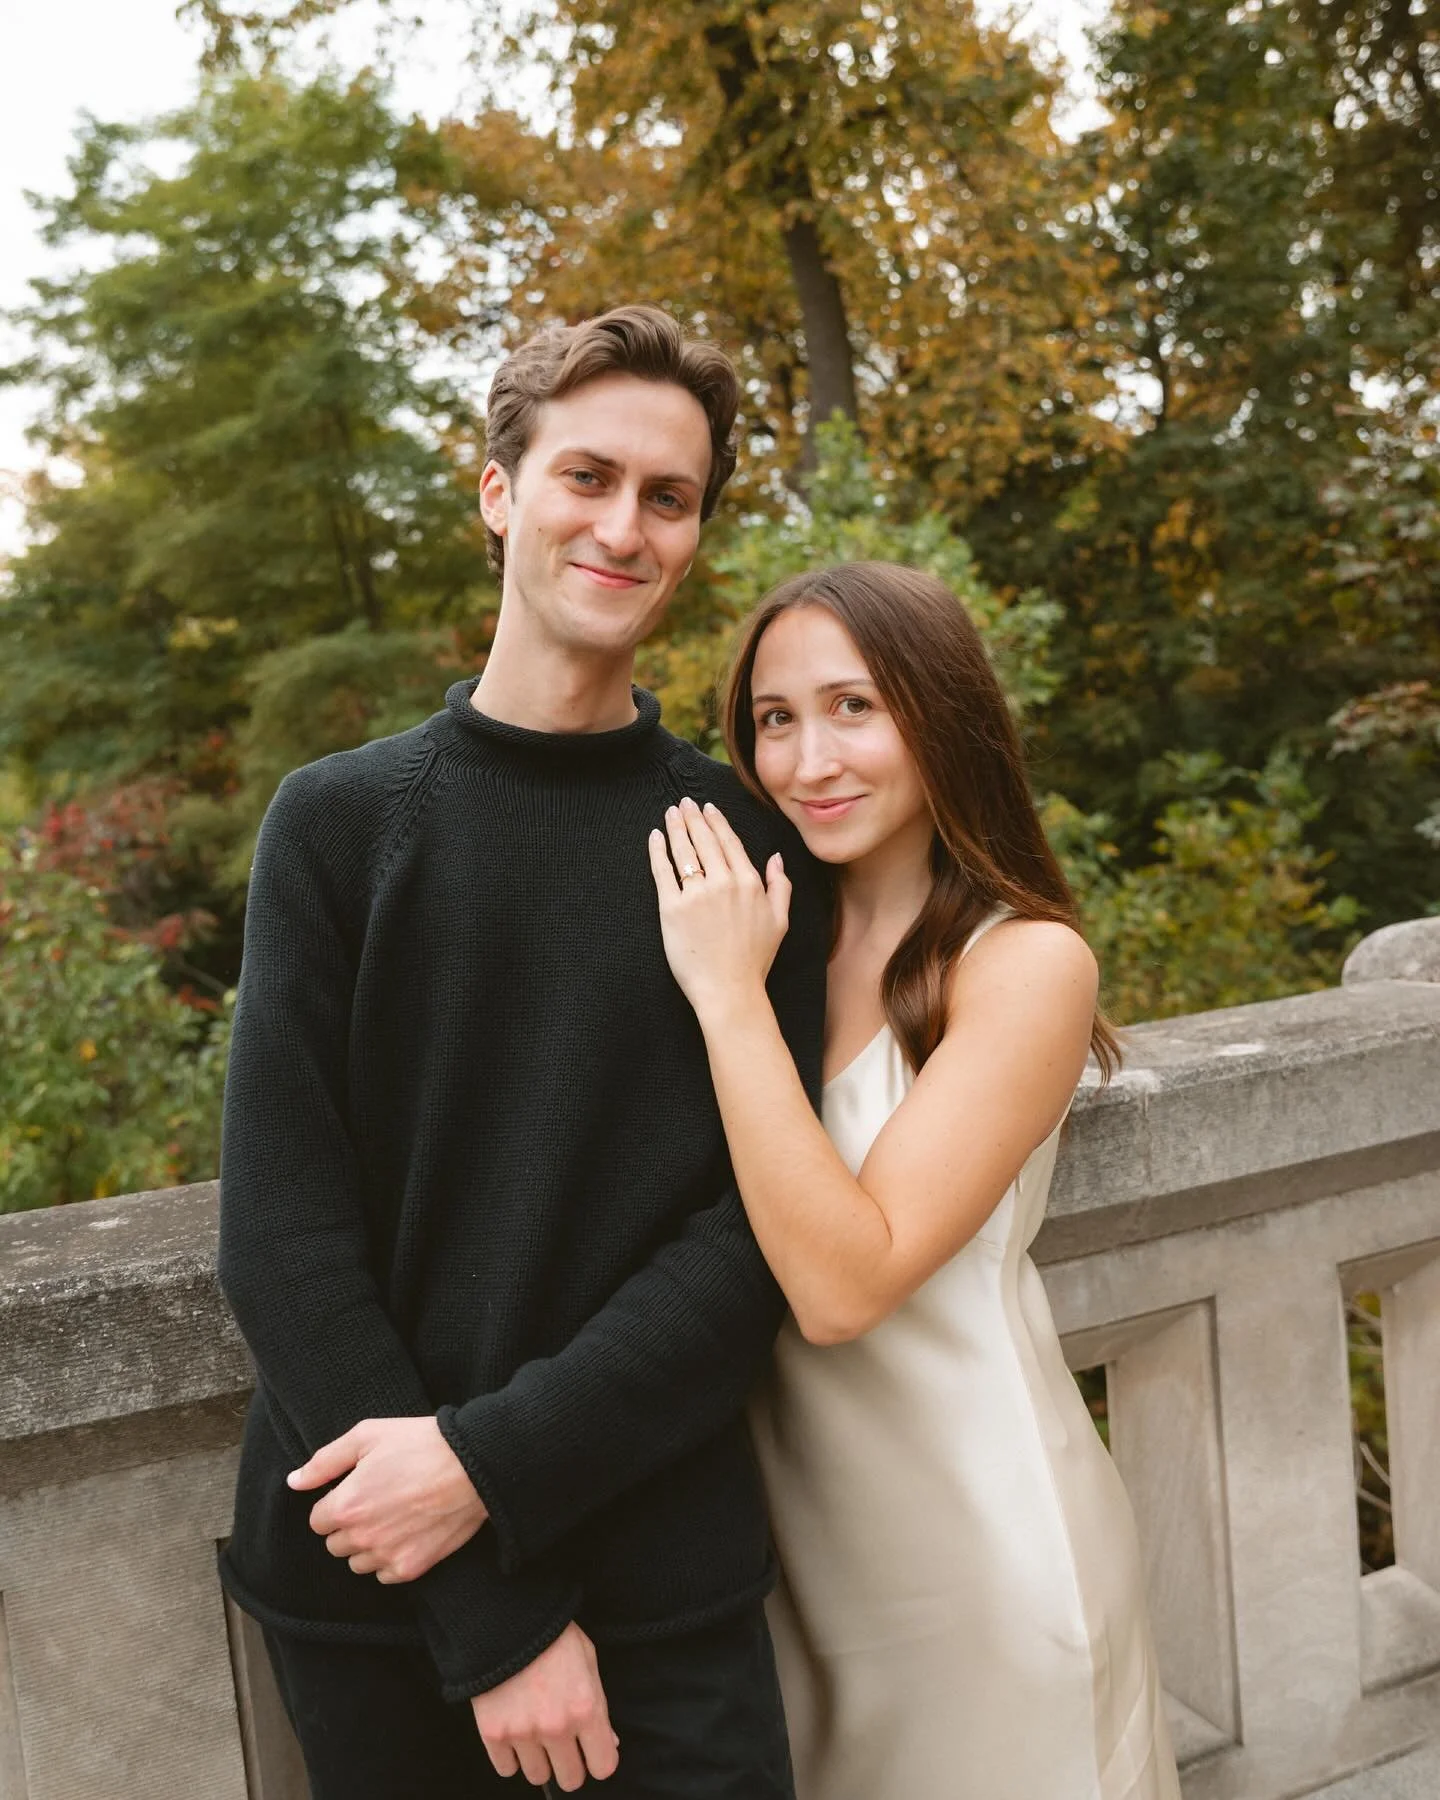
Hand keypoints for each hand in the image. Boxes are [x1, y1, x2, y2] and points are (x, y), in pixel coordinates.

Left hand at [289, 1416, 487, 1582]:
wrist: (474, 1464)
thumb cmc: (420, 1443)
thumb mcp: (368, 1435)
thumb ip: (325, 1461)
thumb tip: (293, 1482)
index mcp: (346, 1505)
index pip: (318, 1521)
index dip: (335, 1503)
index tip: (357, 1490)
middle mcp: (362, 1537)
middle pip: (335, 1545)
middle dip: (349, 1526)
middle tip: (377, 1501)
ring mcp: (387, 1556)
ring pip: (358, 1563)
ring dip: (367, 1546)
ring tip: (393, 1518)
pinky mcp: (412, 1568)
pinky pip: (384, 1575)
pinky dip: (390, 1559)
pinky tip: (407, 1533)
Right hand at [471, 1621, 619, 1788]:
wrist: (508, 1618)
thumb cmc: (554, 1636)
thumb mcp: (588, 1662)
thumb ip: (599, 1706)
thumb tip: (608, 1743)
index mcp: (586, 1708)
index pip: (603, 1767)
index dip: (599, 1760)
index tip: (591, 1751)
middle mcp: (556, 1727)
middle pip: (570, 1780)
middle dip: (570, 1765)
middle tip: (563, 1745)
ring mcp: (523, 1733)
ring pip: (538, 1776)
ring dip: (539, 1760)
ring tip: (536, 1733)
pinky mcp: (493, 1733)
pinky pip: (506, 1769)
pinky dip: (511, 1756)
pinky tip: (515, 1732)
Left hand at [647, 797, 790, 1020]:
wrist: (729, 989)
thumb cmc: (754, 960)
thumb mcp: (780, 921)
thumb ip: (780, 886)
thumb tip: (775, 858)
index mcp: (748, 882)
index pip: (729, 842)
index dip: (717, 821)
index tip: (708, 807)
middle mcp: (723, 882)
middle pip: (704, 840)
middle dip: (693, 817)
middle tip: (683, 803)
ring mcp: (696, 894)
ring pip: (683, 851)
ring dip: (675, 827)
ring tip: (670, 814)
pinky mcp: (671, 908)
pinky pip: (663, 871)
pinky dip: (657, 851)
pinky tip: (655, 837)